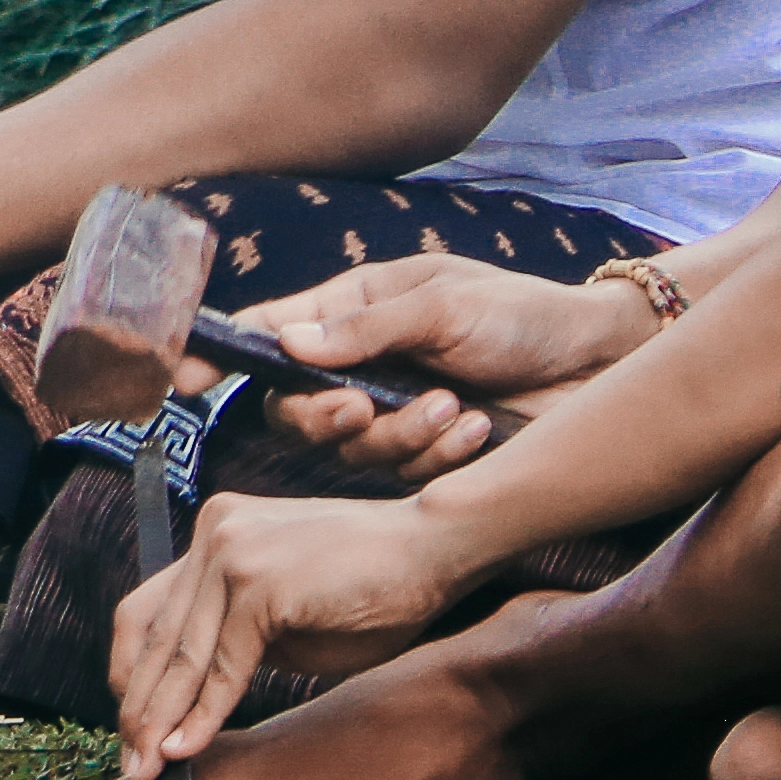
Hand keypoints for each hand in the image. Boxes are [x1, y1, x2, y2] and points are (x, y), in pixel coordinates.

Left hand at [109, 488, 484, 775]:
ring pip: (180, 653)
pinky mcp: (259, 584)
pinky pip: (220, 663)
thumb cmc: (372, 588)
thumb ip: (237, 638)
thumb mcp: (287, 614)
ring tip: (150, 769)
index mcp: (214, 534)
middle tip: (131, 762)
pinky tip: (186, 748)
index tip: (133, 723)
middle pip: (151, 633)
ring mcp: (231, 554)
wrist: (432, 548)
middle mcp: (212, 534)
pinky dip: (202, 712)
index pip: (147, 610)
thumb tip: (194, 695)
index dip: (132, 672)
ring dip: (161, 719)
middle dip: (138, 706)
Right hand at [239, 254, 663, 482]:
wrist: (598, 364)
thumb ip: (364, 331)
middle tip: (361, 407)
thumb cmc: (522, 315)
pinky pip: (401, 473)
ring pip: (349, 450)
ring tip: (454, 408)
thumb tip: (287, 345)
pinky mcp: (427, 454)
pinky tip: (475, 430)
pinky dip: (436, 455)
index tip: (182, 377)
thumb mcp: (441, 306)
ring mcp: (392, 411)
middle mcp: (361, 364)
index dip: (219, 354)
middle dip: (322, 417)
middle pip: (295, 409)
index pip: (268, 332)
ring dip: (398, 434)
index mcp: (353, 311)